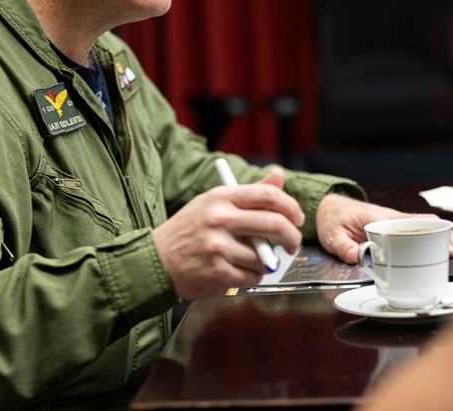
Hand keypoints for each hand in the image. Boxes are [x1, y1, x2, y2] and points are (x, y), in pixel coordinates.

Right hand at [152, 167, 304, 298]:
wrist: (156, 260)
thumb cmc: (190, 229)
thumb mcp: (215, 203)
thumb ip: (250, 193)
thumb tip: (279, 175)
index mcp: (221, 197)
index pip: (268, 194)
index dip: (291, 206)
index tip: (296, 217)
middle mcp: (220, 219)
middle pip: (275, 224)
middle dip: (292, 237)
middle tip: (292, 244)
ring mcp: (218, 247)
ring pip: (266, 256)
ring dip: (267, 262)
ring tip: (251, 259)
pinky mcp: (218, 272)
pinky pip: (253, 277)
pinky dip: (252, 277)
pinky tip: (236, 271)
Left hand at [315, 193, 452, 263]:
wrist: (329, 207)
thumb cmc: (333, 219)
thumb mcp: (333, 236)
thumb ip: (344, 248)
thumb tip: (358, 257)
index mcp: (378, 218)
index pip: (408, 224)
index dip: (427, 234)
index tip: (441, 244)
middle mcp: (389, 217)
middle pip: (422, 224)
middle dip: (442, 235)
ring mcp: (393, 220)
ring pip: (422, 225)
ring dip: (440, 235)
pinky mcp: (392, 226)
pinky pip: (415, 228)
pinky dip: (431, 234)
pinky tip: (442, 243)